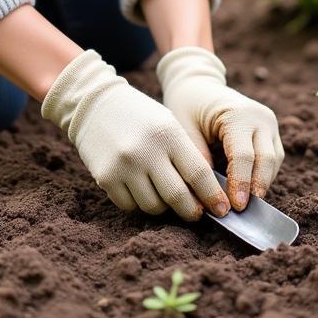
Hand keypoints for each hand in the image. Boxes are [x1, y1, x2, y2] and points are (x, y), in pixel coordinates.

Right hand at [41, 49, 232, 220]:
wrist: (95, 104)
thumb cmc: (140, 116)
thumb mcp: (167, 124)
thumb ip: (185, 155)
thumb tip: (204, 196)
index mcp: (167, 133)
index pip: (198, 173)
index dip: (212, 196)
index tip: (222, 209)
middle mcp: (146, 151)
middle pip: (178, 197)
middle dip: (192, 211)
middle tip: (197, 213)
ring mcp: (124, 166)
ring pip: (154, 207)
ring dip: (164, 207)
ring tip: (164, 194)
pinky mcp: (105, 177)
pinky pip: (130, 206)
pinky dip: (139, 203)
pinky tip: (140, 188)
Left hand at [156, 46, 283, 211]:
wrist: (197, 83)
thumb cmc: (187, 104)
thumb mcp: (184, 128)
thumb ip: (198, 158)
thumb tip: (209, 194)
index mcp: (238, 113)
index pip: (244, 155)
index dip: (240, 183)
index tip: (234, 207)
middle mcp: (260, 117)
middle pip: (266, 160)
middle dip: (256, 187)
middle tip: (241, 211)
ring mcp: (269, 122)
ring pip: (274, 162)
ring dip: (261, 183)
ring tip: (244, 205)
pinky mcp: (270, 130)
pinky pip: (272, 158)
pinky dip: (262, 175)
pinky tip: (247, 190)